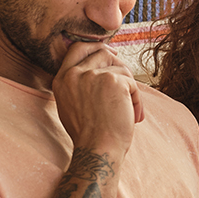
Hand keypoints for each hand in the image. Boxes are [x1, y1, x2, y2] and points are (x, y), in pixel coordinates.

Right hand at [51, 39, 143, 160]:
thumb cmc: (89, 135)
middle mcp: (74, 74)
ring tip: (129, 110)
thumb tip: (98, 68)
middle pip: (102, 52)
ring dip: (129, 88)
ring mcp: (93, 75)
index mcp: (62, 79)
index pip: (77, 48)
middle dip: (118, 66)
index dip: (96, 47)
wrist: (97, 150)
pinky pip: (132, 83)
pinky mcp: (113, 80)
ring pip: (120, 68)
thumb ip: (78, 85)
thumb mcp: (71, 105)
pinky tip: (133, 116)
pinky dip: (136, 100)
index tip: (110, 53)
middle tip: (127, 81)